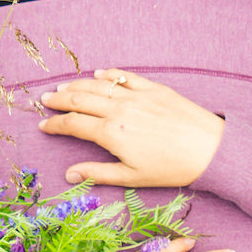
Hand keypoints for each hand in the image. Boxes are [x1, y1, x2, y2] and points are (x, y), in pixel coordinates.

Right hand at [37, 68, 225, 188]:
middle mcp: (120, 110)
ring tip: (64, 87)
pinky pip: (125, 76)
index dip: (55, 125)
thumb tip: (70, 175)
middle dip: (59, 99)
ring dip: (78, 85)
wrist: (207, 149)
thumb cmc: (170, 169)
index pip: (74, 125)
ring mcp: (136, 96)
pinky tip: (100, 74)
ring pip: (99, 85)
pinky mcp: (153, 88)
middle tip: (45, 100)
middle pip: (80, 99)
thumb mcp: (132, 177)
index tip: (44, 126)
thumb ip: (98, 173)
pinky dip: (109, 74)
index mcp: (112, 134)